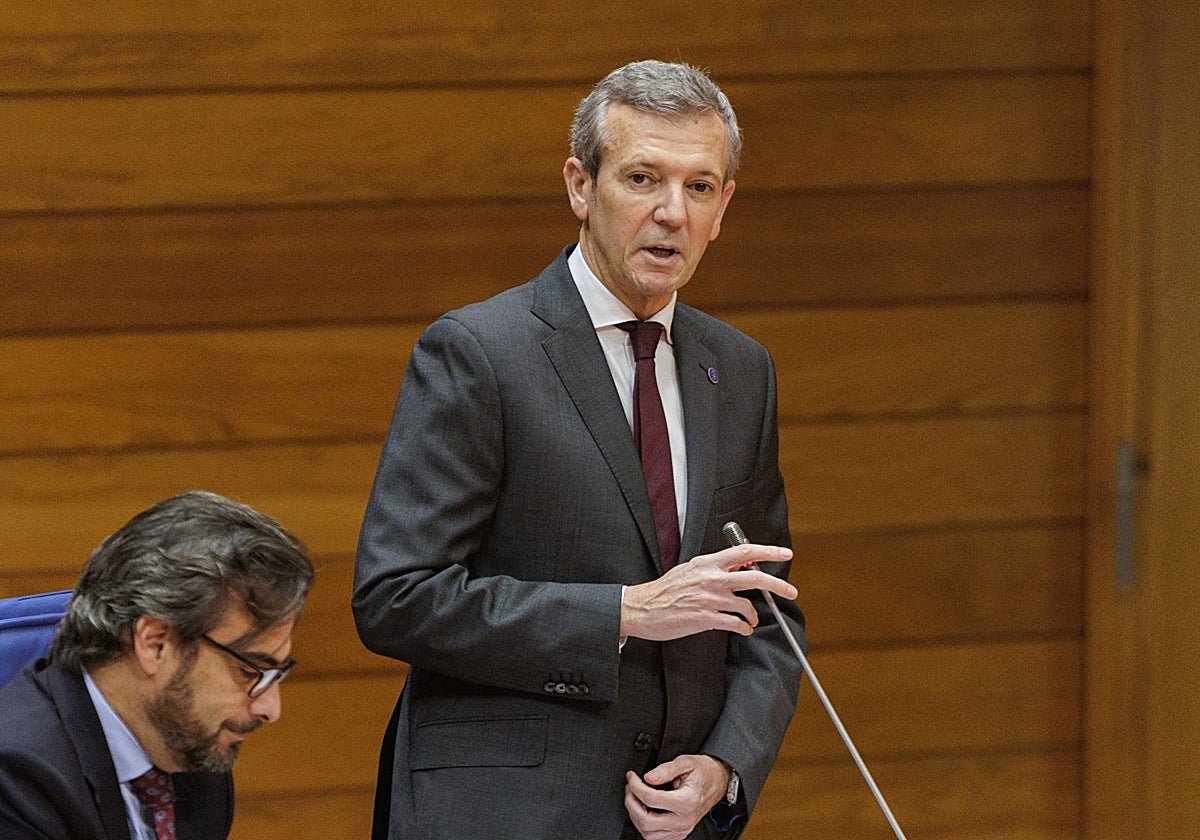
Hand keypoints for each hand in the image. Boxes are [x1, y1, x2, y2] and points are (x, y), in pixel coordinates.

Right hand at [620, 543, 795, 640]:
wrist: (641, 608)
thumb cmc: (665, 590)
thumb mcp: (690, 570)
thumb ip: (714, 567)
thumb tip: (740, 565)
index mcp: (707, 563)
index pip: (744, 552)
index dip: (768, 551)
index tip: (785, 554)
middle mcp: (710, 578)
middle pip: (754, 578)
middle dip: (777, 586)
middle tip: (791, 592)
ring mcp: (709, 599)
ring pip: (747, 607)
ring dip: (753, 616)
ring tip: (749, 620)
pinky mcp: (705, 618)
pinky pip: (736, 624)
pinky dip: (743, 628)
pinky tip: (741, 628)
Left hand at [625, 754, 728, 839]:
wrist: (718, 782)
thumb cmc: (703, 772)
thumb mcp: (686, 762)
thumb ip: (665, 769)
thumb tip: (647, 778)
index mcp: (687, 801)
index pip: (651, 799)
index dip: (635, 786)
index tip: (631, 777)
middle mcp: (685, 819)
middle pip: (646, 822)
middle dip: (631, 803)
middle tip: (630, 788)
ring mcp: (682, 829)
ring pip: (648, 833)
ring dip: (636, 816)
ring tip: (635, 798)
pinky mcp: (679, 833)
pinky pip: (655, 837)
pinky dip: (645, 824)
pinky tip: (644, 809)